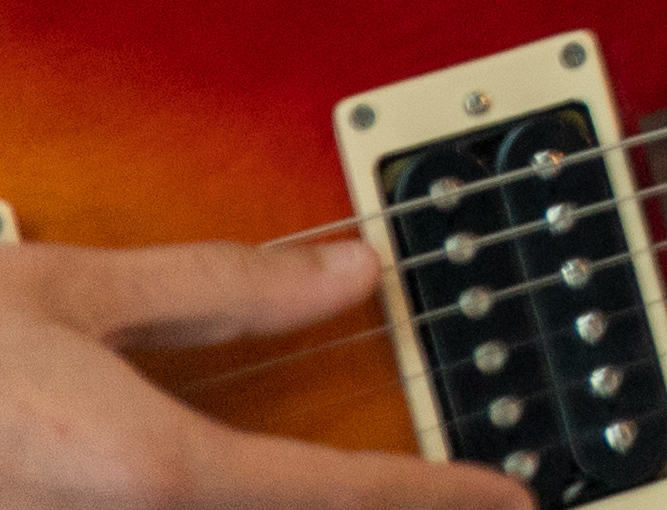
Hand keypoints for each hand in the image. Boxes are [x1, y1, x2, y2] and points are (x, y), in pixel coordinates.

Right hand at [0, 235, 518, 505]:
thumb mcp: (72, 291)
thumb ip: (219, 284)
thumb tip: (348, 269)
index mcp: (145, 466)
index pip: (327, 490)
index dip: (428, 494)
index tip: (504, 496)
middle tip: (463, 501)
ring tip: (381, 495)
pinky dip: (236, 509)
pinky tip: (255, 494)